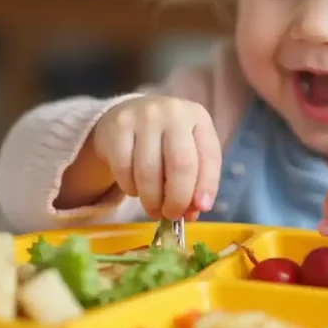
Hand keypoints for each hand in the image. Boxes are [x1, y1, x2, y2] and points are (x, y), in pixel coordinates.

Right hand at [93, 95, 220, 220]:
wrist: (130, 114)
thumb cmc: (167, 139)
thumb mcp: (190, 150)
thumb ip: (197, 180)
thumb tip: (192, 212)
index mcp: (198, 117)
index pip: (209, 156)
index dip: (207, 186)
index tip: (201, 208)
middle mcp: (173, 112)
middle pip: (180, 165)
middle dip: (177, 199)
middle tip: (172, 215)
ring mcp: (143, 117)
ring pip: (149, 171)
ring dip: (152, 199)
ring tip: (154, 208)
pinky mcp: (117, 127)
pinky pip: (124, 170)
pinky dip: (130, 188)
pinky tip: (135, 189)